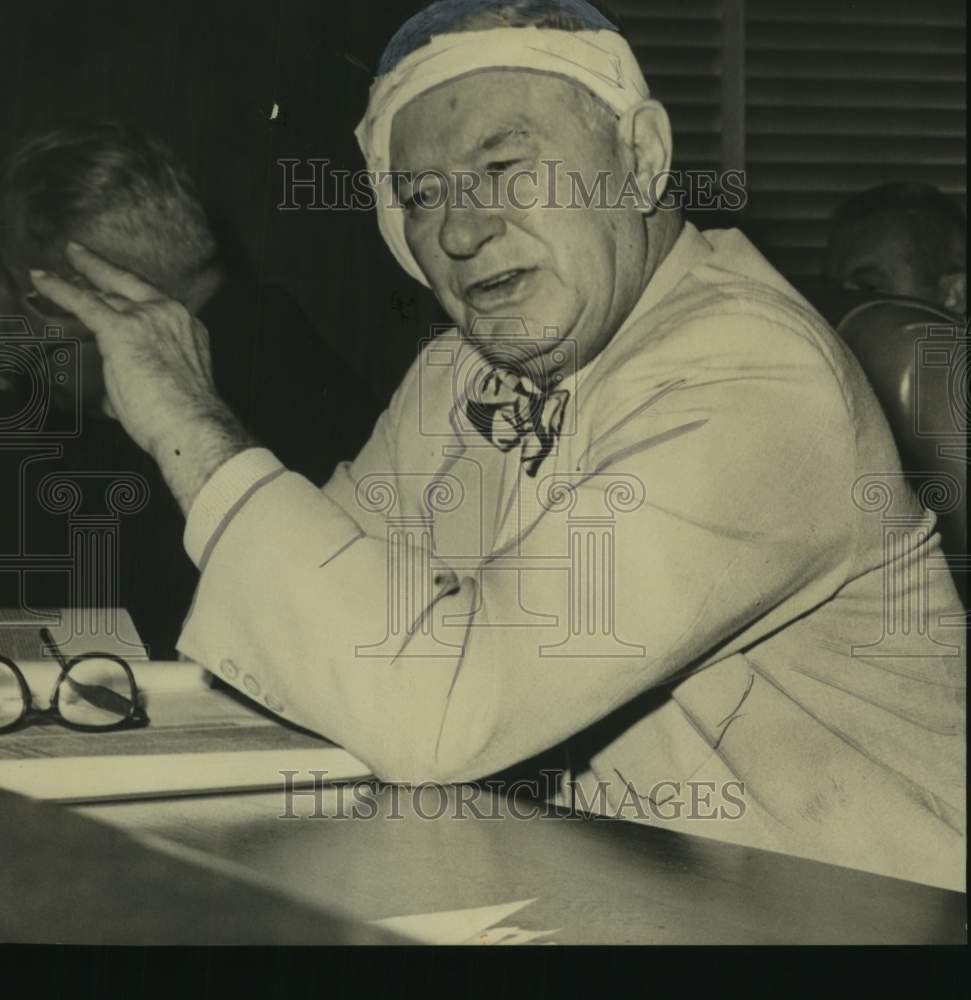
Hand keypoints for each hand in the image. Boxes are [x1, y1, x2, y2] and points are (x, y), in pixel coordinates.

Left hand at [29, 242, 220, 458]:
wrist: (193, 423)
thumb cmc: (185, 416)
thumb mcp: (172, 380)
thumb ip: (147, 369)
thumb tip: (120, 380)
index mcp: (186, 326)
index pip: (151, 301)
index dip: (128, 290)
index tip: (115, 280)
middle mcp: (168, 313)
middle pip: (127, 286)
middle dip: (100, 270)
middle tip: (78, 255)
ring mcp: (146, 318)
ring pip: (103, 293)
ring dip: (75, 283)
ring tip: (50, 275)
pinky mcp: (120, 329)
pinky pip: (83, 303)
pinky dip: (59, 290)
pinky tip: (41, 280)